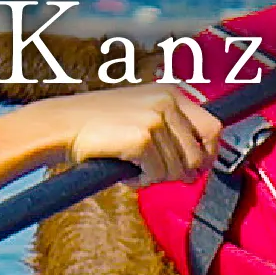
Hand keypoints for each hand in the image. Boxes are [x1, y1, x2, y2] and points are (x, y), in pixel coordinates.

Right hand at [55, 83, 220, 182]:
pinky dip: (140, 180)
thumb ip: (171, 131)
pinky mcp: (143, 139)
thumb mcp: (141, 114)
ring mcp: (156, 119)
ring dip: (155, 178)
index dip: (208, 153)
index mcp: (172, 93)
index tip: (198, 168)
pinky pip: (156, 175)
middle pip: (199, 153)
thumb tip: (197, 167)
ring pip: (177, 169)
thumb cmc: (98, 124)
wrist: (62, 125)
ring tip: (133, 169)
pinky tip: (125, 171)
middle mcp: (168, 102)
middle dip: (184, 172)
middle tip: (161, 176)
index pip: (213, 126)